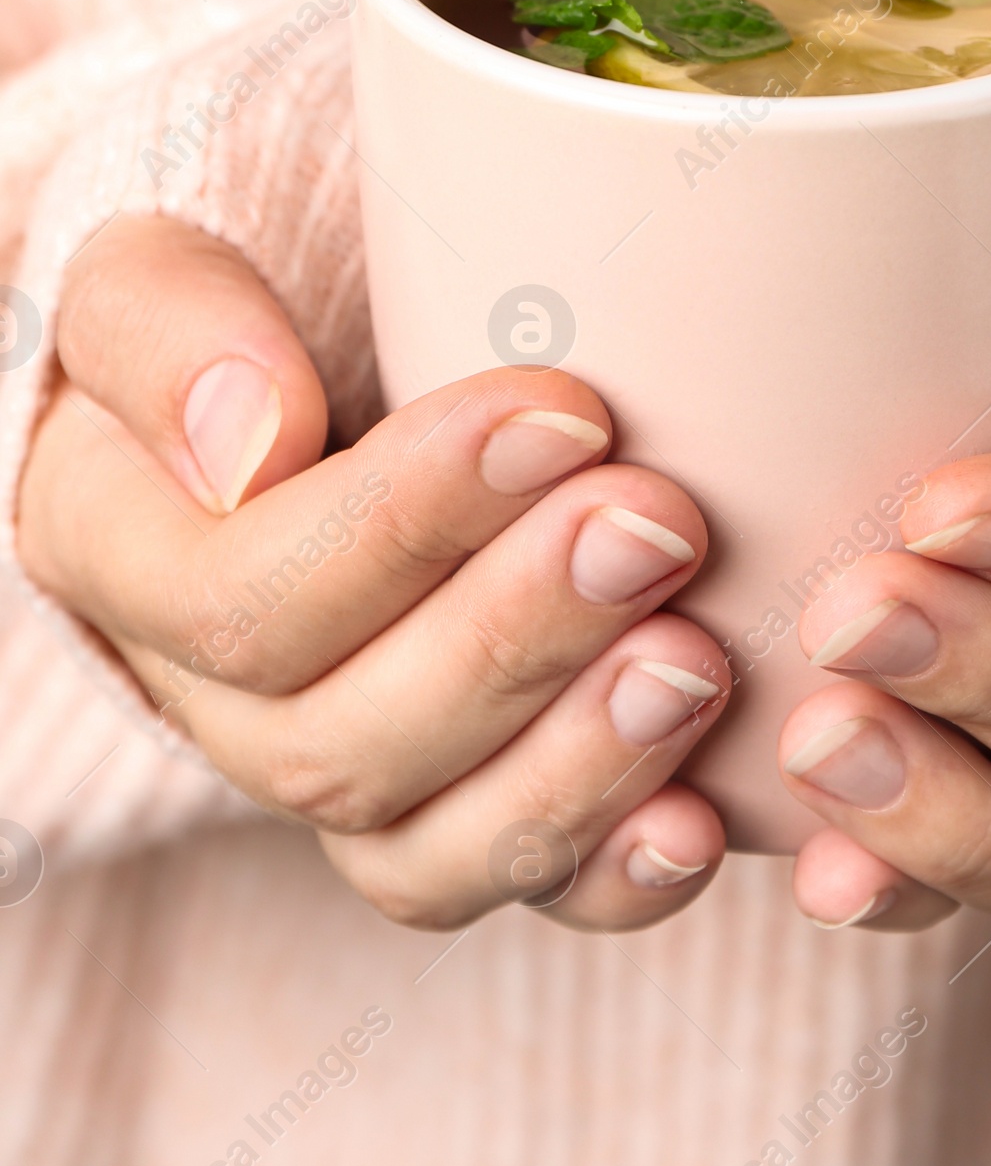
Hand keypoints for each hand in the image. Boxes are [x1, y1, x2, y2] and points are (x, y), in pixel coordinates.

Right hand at [17, 217, 729, 929]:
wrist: (323, 343)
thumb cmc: (250, 297)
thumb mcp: (165, 270)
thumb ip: (175, 330)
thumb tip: (249, 444)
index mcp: (118, 560)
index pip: (239, 594)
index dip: (409, 523)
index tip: (569, 410)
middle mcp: (213, 704)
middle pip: (338, 739)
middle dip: (512, 641)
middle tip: (660, 527)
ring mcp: (337, 775)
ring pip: (419, 847)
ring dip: (571, 768)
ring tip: (695, 664)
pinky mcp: (448, 815)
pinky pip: (503, 895)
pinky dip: (605, 878)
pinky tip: (698, 829)